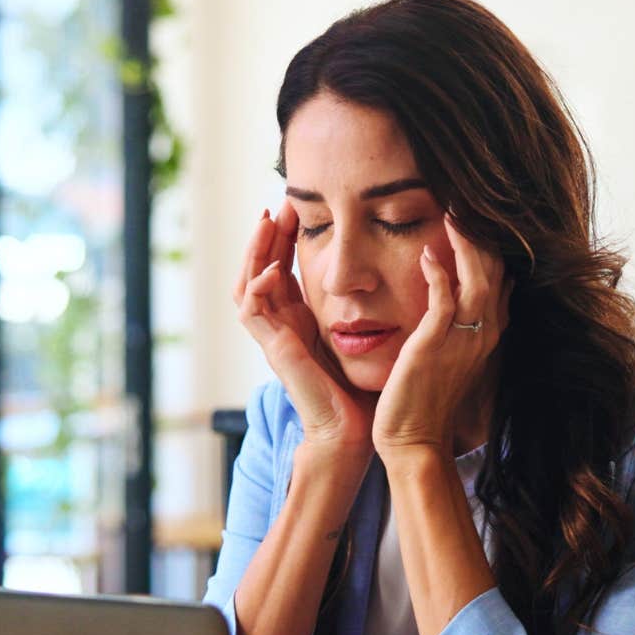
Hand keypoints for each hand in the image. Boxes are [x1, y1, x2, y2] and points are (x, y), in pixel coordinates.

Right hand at [234, 202, 374, 462]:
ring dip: (254, 252)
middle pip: (258, 269)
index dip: (287, 237)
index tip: (298, 207)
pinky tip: (273, 268)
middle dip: (267, 236)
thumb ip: (365, 305)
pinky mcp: (273, 350)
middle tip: (278, 204)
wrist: (352, 429)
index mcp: (299, 320)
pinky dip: (257, 287)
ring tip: (267, 222)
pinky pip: (251, 312)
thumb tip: (388, 270)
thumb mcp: (363, 333)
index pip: (283, 267)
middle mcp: (281, 325)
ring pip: (246, 284)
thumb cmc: (362, 389)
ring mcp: (273, 337)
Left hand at [373, 215, 510, 458]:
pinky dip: (438, 275)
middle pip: (496, 269)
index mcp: (488, 331)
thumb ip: (460, 320)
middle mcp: (484, 332)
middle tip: (467, 197)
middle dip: (483, 232)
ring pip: (477, 279)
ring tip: (454, 211)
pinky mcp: (434, 347)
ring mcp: (463, 340)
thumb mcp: (452, 353)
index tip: (478, 211)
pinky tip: (427, 253)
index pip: (502, 275)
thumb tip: (461, 287)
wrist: (415, 442)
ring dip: (465, 243)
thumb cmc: (426, 399)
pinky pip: (444, 301)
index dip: (493, 243)